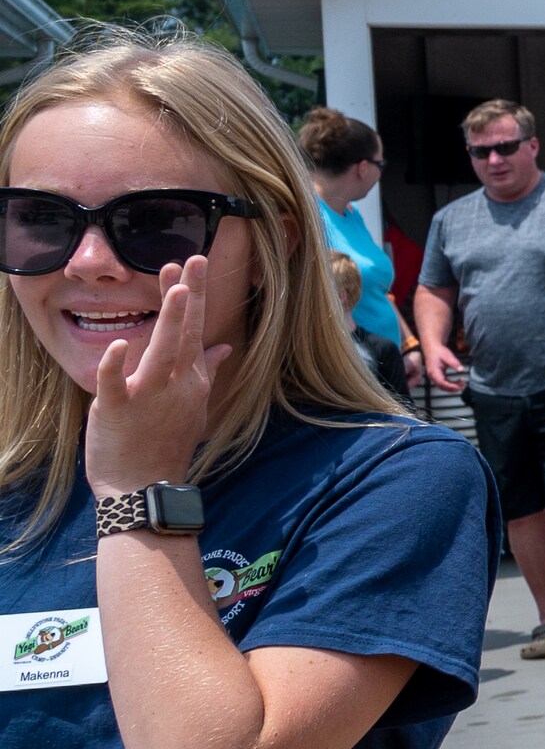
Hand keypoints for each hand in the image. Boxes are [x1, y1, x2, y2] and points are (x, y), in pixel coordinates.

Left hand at [86, 256, 225, 496]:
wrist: (143, 488)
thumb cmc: (163, 448)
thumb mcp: (192, 408)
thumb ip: (205, 372)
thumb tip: (224, 346)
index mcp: (190, 381)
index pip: (194, 330)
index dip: (193, 296)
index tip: (191, 266)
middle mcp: (175, 384)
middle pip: (185, 332)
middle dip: (189, 295)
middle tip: (193, 260)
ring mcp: (148, 396)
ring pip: (161, 351)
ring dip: (171, 321)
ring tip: (176, 289)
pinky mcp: (116, 409)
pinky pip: (115, 383)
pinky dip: (116, 365)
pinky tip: (119, 343)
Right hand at [421, 341, 466, 392]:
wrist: (433, 348)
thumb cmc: (439, 351)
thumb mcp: (448, 356)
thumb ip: (454, 363)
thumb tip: (462, 369)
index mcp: (434, 371)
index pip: (442, 382)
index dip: (450, 386)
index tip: (459, 387)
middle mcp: (433, 376)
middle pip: (442, 386)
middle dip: (453, 388)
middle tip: (463, 386)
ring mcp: (434, 377)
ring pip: (443, 386)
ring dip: (453, 387)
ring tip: (462, 383)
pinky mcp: (437, 376)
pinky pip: (444, 383)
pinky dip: (451, 384)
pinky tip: (458, 382)